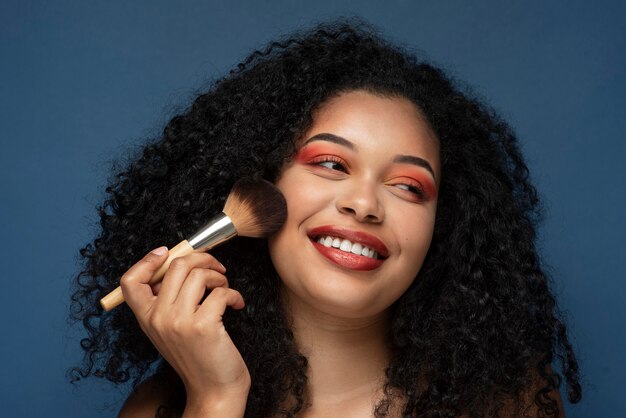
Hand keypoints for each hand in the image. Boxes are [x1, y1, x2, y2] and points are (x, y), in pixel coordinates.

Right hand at [120, 247, 249, 414]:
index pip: (129, 281)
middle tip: (216, 268)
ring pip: (199, 274)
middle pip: (174, 265)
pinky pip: (221, 291)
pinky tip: (237, 304)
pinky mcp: (203, 326)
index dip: (147, 261)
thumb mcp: (171, 329)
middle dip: (201, 258)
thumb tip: (178, 264)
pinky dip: (234, 294)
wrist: (214, 390)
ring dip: (219, 276)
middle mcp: (157, 318)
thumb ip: (166, 302)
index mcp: (145, 318)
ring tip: (225, 288)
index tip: (166, 252)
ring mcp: (178, 322)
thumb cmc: (198, 356)